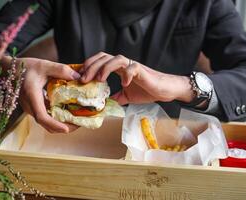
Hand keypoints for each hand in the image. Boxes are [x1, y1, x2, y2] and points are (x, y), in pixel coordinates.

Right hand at [17, 57, 79, 132]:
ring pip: (46, 123)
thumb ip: (61, 70)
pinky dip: (58, 118)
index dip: (55, 124)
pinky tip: (69, 113)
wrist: (12, 69)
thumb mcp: (44, 65)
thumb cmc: (26, 67)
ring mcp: (32, 108)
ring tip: (77, 120)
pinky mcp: (35, 107)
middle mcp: (30, 106)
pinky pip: (47, 117)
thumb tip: (78, 77)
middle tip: (79, 124)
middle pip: (46, 124)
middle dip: (63, 127)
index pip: (42, 116)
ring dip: (61, 124)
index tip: (67, 129)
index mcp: (32, 96)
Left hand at [80, 52, 194, 104]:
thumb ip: (115, 97)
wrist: (164, 90)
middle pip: (104, 57)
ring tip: (99, 79)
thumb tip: (103, 105)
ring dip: (105, 68)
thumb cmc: (147, 90)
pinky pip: (132, 68)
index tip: (81, 77)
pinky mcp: (142, 71)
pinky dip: (126, 74)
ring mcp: (133, 66)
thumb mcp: (127, 96)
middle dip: (92, 66)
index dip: (89, 66)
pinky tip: (123, 84)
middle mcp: (124, 65)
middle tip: (84, 79)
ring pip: (116, 58)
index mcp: (119, 69)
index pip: (100, 61)